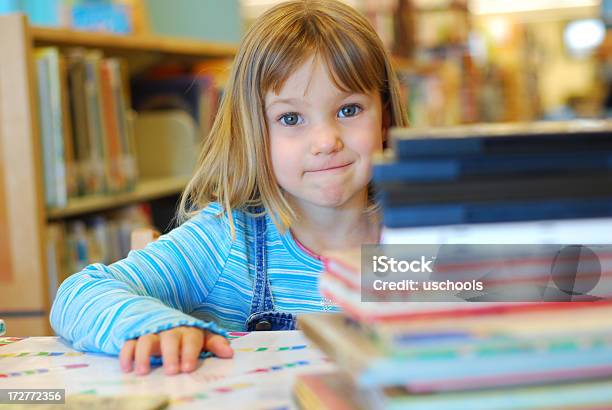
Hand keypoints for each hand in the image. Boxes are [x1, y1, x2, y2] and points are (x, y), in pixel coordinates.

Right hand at [119, 326, 233, 375]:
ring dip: (143, 355)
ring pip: (146, 340)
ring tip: (142, 372)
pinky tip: (127, 368)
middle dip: (170, 354)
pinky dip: (126, 354)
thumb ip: (214, 343)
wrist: (160, 316)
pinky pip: (129, 343)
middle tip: (171, 371)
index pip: (191, 338)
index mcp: (187, 330)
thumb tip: (229, 353)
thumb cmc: (185, 333)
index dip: (189, 352)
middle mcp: (169, 330)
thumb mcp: (201, 336)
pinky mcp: (135, 337)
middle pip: (169, 339)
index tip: (188, 367)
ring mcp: (151, 332)